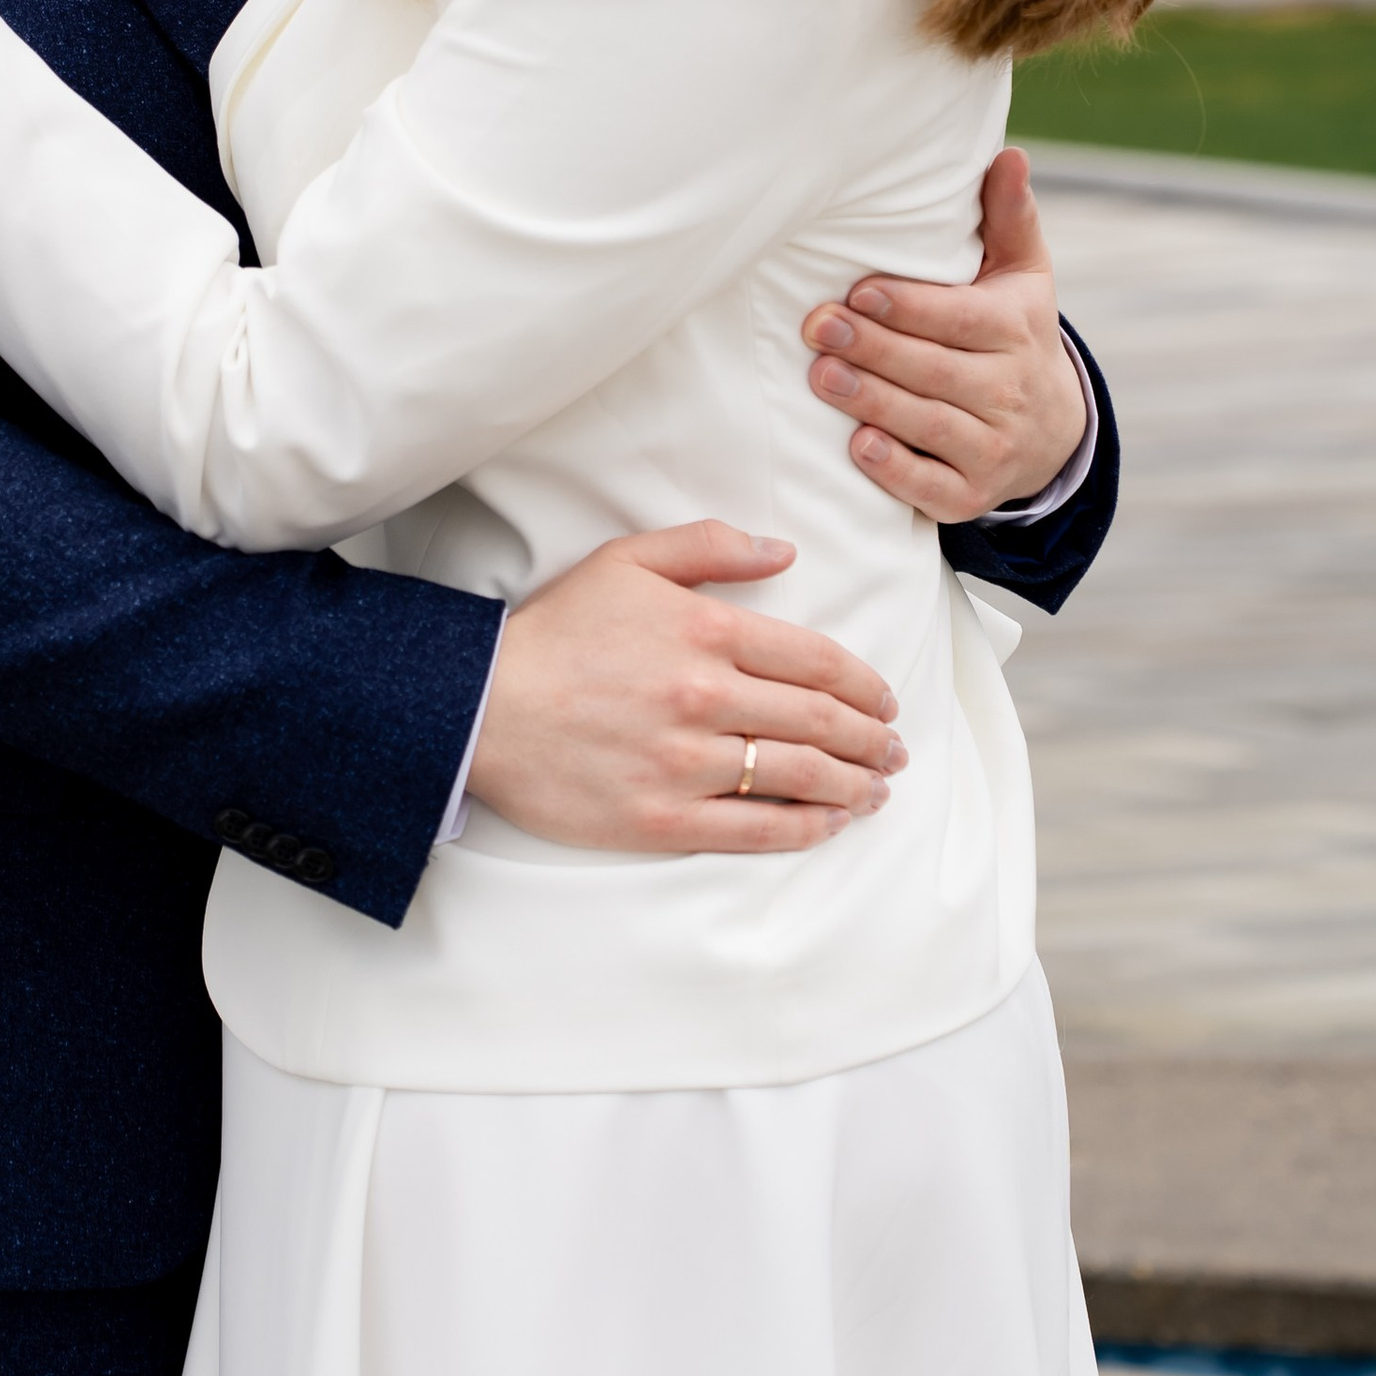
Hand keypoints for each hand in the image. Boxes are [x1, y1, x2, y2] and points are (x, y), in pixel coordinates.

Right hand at [464, 523, 905, 856]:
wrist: (479, 706)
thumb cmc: (556, 632)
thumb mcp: (626, 562)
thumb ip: (710, 547)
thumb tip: (783, 551)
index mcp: (705, 631)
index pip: (817, 661)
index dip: (865, 685)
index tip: (885, 700)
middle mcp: (705, 697)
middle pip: (821, 722)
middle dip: (873, 738)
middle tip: (895, 748)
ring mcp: (686, 763)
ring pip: (800, 776)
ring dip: (855, 785)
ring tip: (877, 789)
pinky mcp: (663, 819)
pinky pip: (756, 828)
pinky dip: (806, 827)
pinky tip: (830, 823)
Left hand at [801, 147, 1084, 523]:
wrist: (1054, 430)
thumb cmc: (1014, 331)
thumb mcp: (1024, 274)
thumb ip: (1009, 217)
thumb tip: (1008, 155)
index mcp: (1016, 330)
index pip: (961, 319)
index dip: (910, 308)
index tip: (859, 292)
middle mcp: (1011, 391)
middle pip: (936, 371)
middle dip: (875, 350)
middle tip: (817, 327)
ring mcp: (995, 448)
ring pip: (929, 425)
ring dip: (873, 402)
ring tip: (821, 376)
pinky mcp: (973, 495)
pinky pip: (933, 487)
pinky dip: (896, 470)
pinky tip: (857, 446)